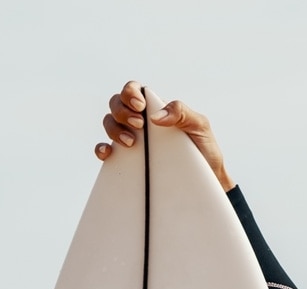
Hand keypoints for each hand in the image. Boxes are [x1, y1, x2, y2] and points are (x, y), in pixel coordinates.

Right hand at [96, 80, 234, 191]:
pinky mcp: (127, 159)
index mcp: (155, 108)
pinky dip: (101, 149)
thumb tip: (155, 116)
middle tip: (139, 124)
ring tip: (132, 142)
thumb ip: (181, 113)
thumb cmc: (204, 149)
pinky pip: (105, 149)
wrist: (205, 179)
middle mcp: (140, 121)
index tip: (140, 107)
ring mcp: (131, 138)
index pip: (133, 90)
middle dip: (122, 111)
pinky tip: (108, 153)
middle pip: (116, 104)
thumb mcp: (199, 126)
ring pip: (109, 123)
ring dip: (114, 129)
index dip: (130, 93)